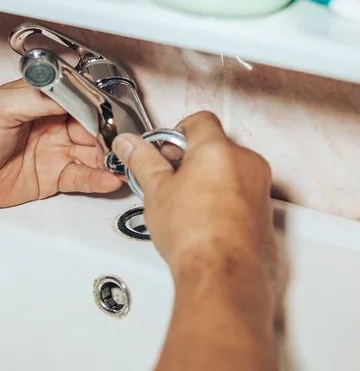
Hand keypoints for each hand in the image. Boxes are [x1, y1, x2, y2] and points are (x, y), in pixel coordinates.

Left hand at [0, 80, 122, 209]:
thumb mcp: (1, 106)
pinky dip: (97, 179)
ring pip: (92, 155)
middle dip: (110, 136)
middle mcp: (52, 126)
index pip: (81, 102)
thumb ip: (36, 98)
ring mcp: (54, 152)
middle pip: (93, 129)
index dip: (99, 110)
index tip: (112, 117)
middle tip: (124, 144)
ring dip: (109, 159)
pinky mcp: (52, 177)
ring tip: (123, 164)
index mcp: (41, 103)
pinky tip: (108, 179)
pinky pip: (81, 178)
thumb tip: (67, 94)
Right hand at [111, 111, 275, 274]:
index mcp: (218, 150)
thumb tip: (130, 145)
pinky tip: (203, 220)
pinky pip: (242, 193)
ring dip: (208, 178)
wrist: (223, 276)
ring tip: (185, 204)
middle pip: (215, 145)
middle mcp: (246, 163)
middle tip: (169, 179)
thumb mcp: (157, 191)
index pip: (199, 120)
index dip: (176, 133)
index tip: (164, 151)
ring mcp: (259, 188)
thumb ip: (143, 161)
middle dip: (190, 158)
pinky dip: (223, 198)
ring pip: (230, 169)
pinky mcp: (265, 211)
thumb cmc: (195, 236)